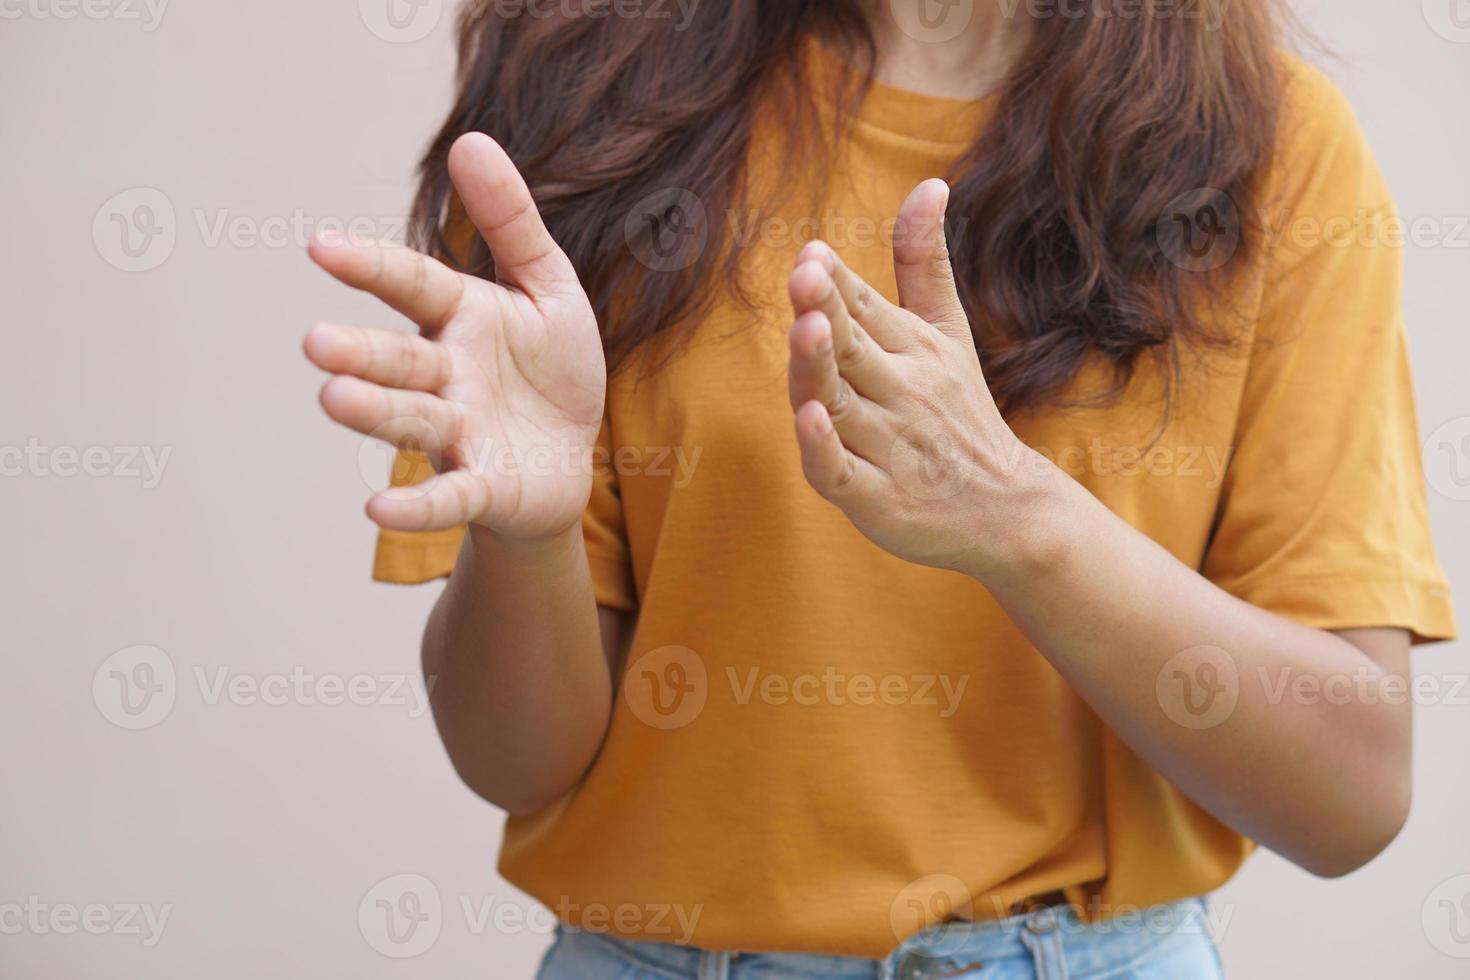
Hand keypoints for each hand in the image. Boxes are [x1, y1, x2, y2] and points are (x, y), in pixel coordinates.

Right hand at [305, 133, 604, 539]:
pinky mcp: (483, 486)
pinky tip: (377, 512)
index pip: (413, 286)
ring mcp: (461, 434)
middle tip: (317, 342)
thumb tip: (469, 140)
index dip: (372, 266)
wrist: (572, 456)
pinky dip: (417, 506)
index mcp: (460, 319)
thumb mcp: (547, 288)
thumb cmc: (551, 369)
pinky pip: (449, 495)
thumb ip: (511, 222)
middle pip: (399, 361)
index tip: (321, 246)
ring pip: (412, 421)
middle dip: (361, 353)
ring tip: (333, 398)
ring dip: (375, 413)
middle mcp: (447, 376)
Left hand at [786, 179, 1061, 578]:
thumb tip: (929, 182)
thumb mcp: (949, 331)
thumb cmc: (961, 413)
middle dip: (828, 312)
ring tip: (807, 328)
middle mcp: (902, 393)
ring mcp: (888, 447)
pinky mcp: (876, 498)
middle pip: (853, 348)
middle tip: (806, 275)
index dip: (837, 283)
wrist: (1006, 509)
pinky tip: (809, 419)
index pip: (866, 308)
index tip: (813, 253)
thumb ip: (925, 261)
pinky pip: (841, 471)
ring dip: (822, 367)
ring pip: (842, 403)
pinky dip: (825, 448)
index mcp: (915, 349)